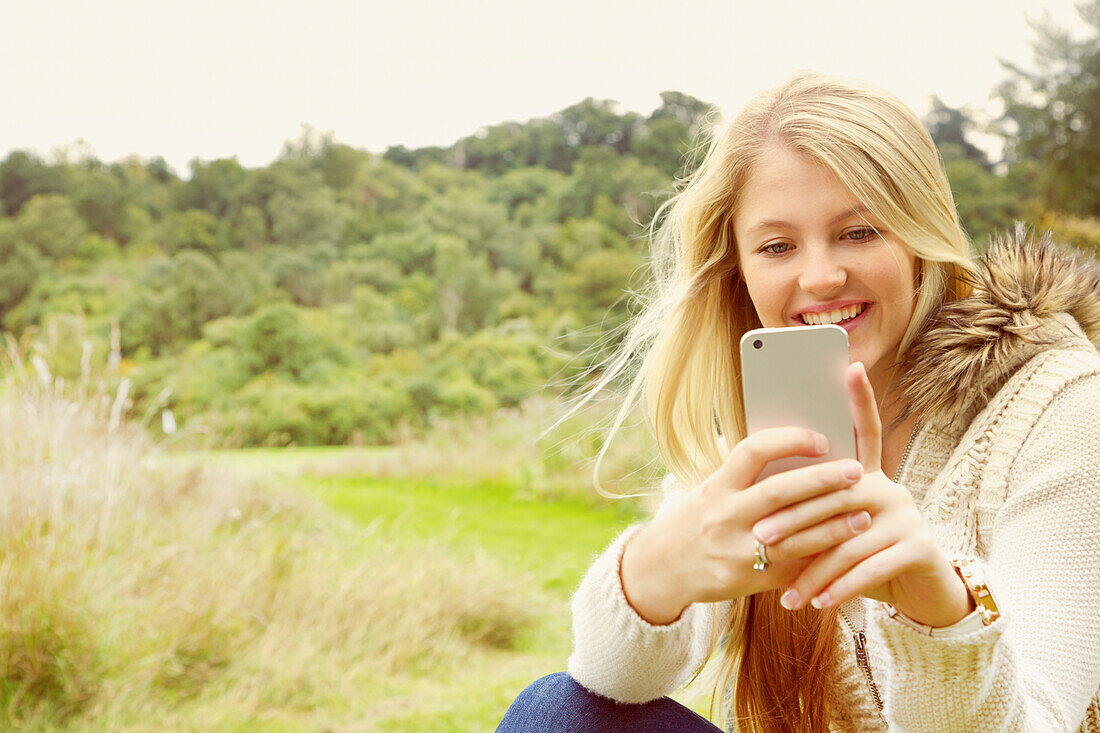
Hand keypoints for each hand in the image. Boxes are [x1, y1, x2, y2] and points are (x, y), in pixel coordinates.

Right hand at [621, 425, 870, 624]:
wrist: (661, 570)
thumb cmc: (694, 522)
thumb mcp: (710, 492)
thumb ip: (746, 478)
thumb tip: (799, 454)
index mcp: (716, 486)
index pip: (753, 451)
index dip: (790, 441)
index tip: (822, 440)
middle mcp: (724, 515)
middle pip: (779, 491)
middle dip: (822, 480)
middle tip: (856, 471)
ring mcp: (736, 550)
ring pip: (793, 536)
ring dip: (832, 525)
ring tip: (864, 514)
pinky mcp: (748, 580)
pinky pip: (791, 568)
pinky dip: (818, 559)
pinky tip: (844, 552)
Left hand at [750, 362, 971, 626]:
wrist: (917, 592)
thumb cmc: (862, 556)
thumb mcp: (834, 530)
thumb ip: (813, 509)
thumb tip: (761, 500)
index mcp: (868, 476)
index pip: (865, 431)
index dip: (860, 400)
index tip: (851, 366)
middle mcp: (891, 488)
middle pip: (835, 495)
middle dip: (794, 518)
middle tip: (760, 538)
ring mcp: (908, 516)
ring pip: (848, 538)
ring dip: (813, 569)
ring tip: (786, 591)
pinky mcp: (920, 546)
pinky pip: (871, 567)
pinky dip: (840, 587)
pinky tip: (818, 603)